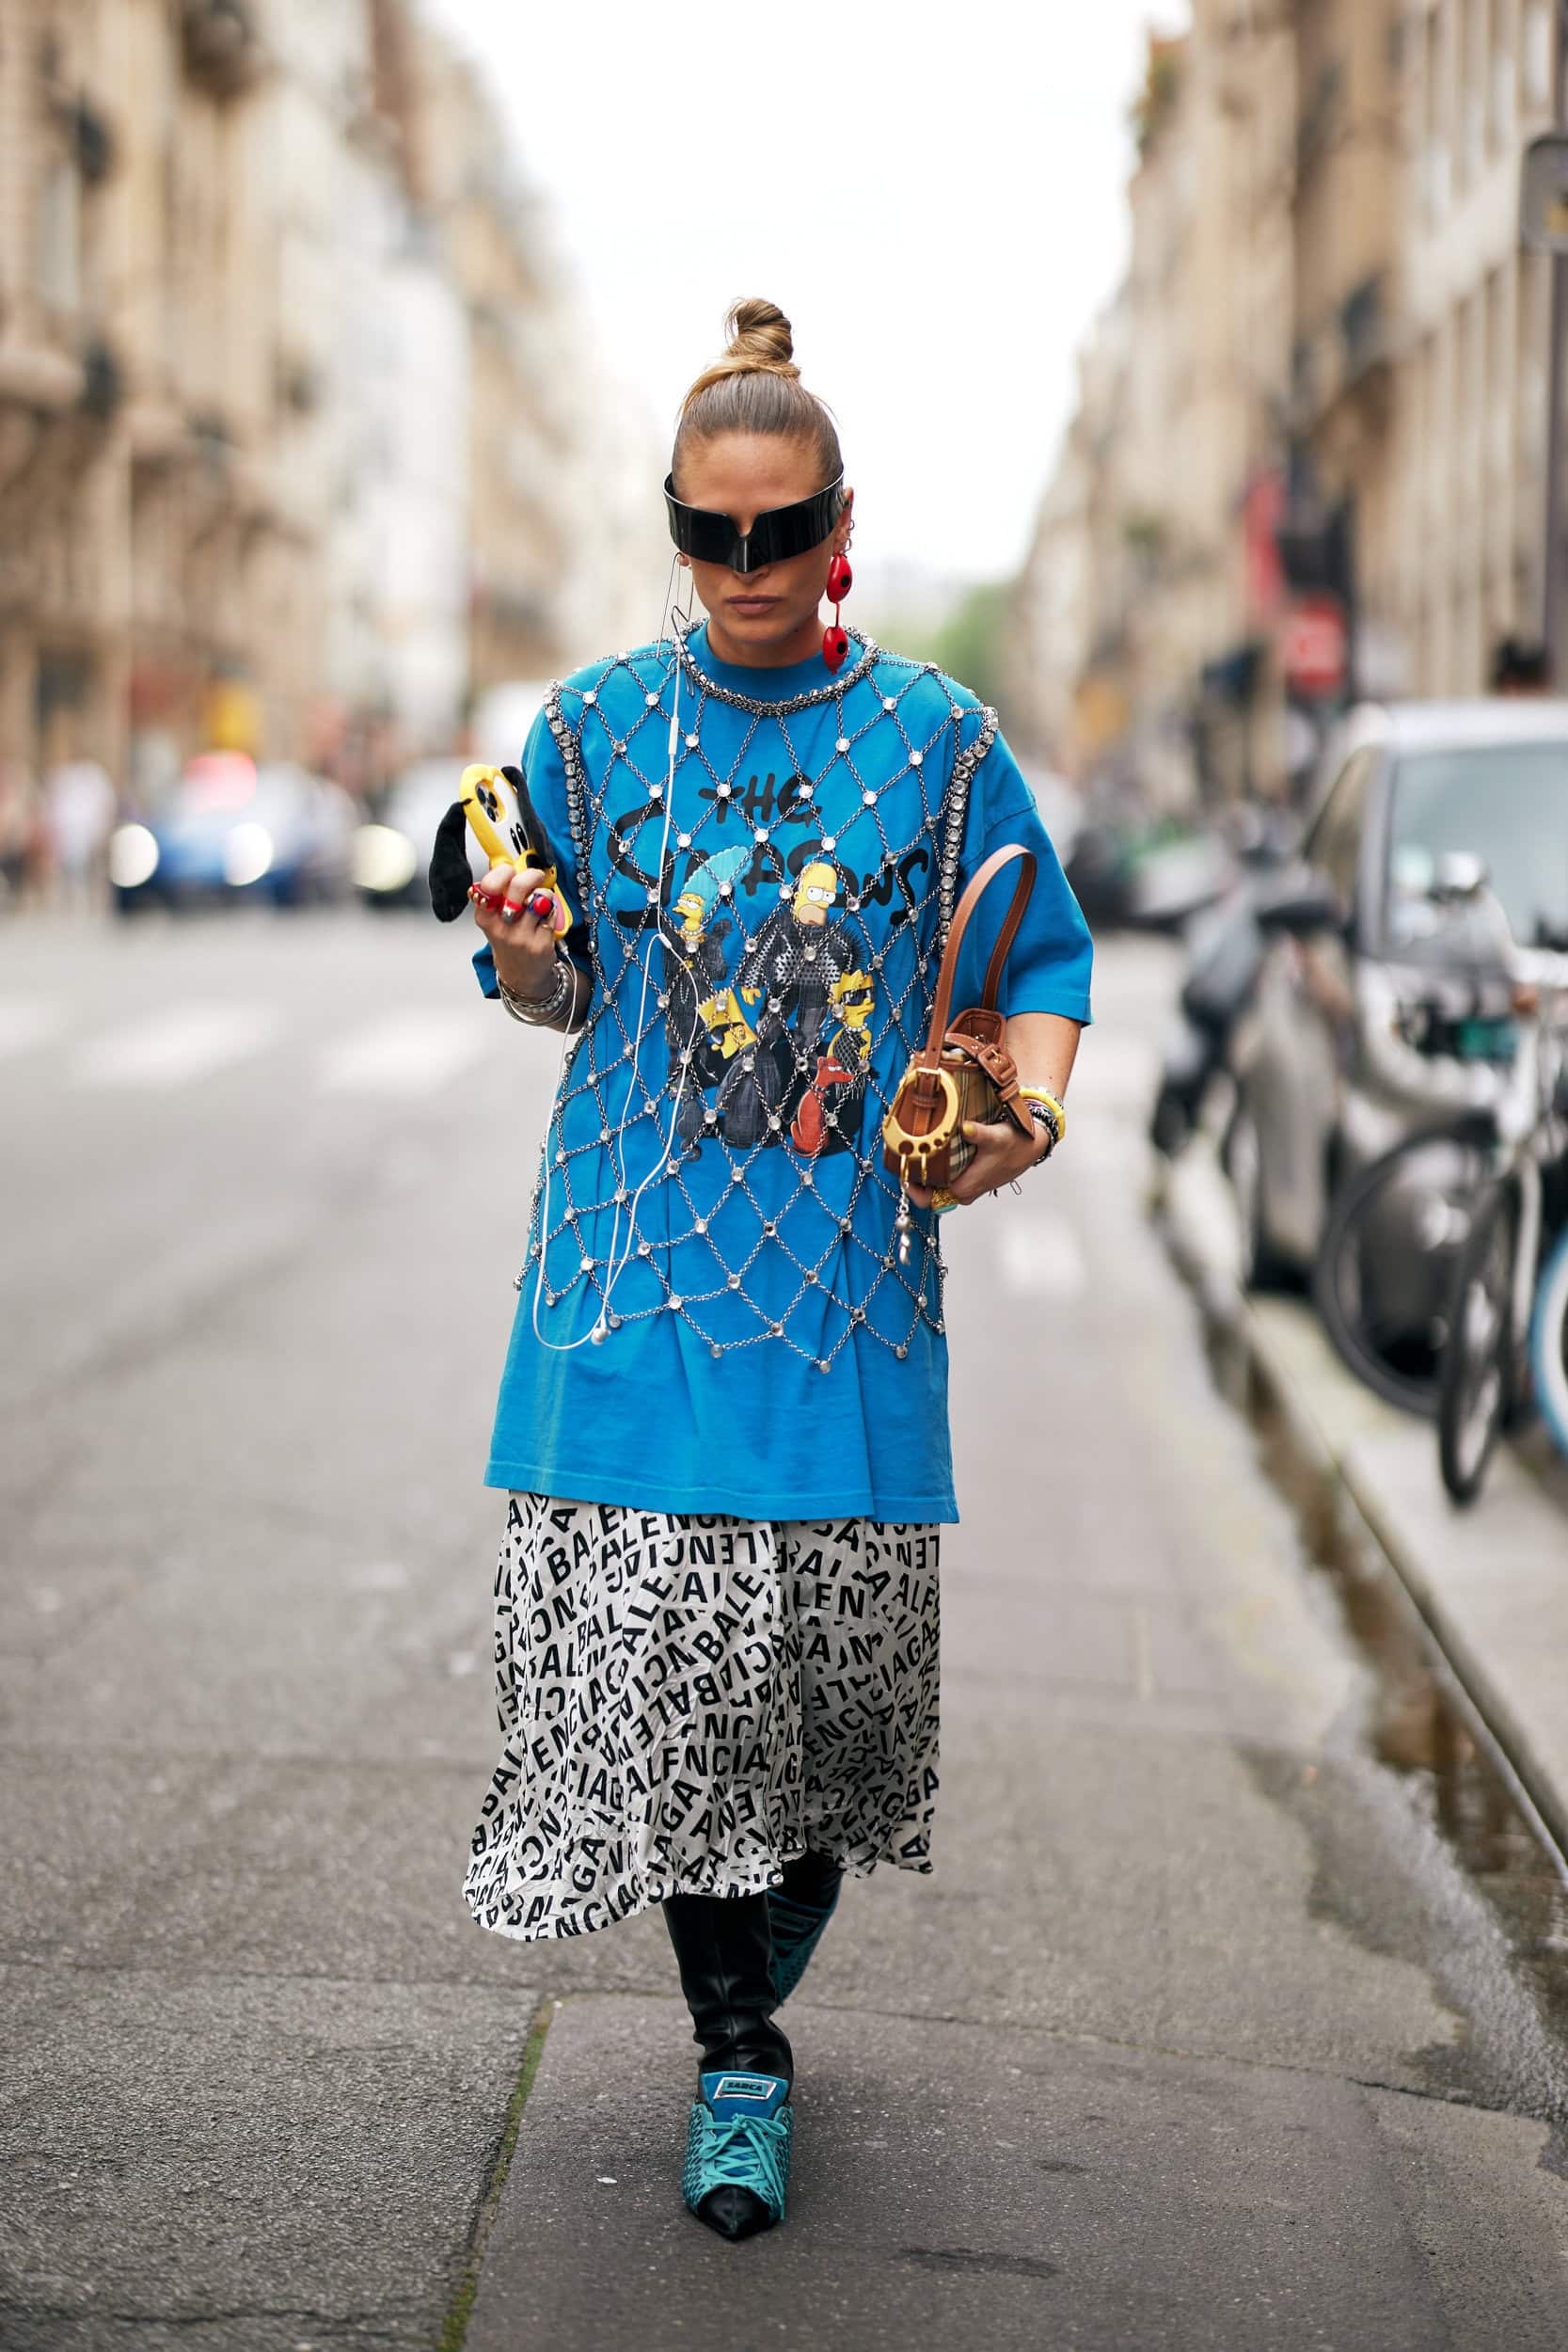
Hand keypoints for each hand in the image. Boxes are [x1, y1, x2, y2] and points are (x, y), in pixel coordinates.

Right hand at [470, 862, 558, 999]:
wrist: (521, 975)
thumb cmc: (510, 940)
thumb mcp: (495, 919)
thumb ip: (499, 893)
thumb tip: (504, 860)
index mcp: (484, 917)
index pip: (488, 885)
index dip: (502, 872)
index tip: (510, 870)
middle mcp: (500, 928)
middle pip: (517, 887)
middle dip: (530, 875)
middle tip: (536, 877)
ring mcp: (520, 937)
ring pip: (539, 898)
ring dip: (544, 894)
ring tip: (541, 902)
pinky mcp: (539, 944)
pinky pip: (551, 914)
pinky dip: (552, 911)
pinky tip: (546, 919)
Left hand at [906, 1117, 1044, 1210]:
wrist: (1030, 1145)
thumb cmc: (1013, 1143)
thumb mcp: (995, 1136)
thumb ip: (979, 1134)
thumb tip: (967, 1128)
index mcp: (964, 1188)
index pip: (928, 1199)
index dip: (911, 1188)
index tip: (902, 1171)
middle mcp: (964, 1191)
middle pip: (929, 1194)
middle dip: (914, 1179)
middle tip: (902, 1159)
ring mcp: (966, 1186)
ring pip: (937, 1187)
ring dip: (924, 1174)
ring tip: (912, 1154)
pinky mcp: (969, 1179)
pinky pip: (945, 1180)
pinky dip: (935, 1170)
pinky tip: (930, 1153)